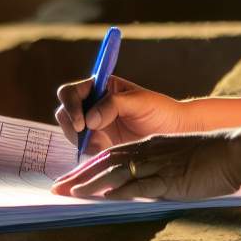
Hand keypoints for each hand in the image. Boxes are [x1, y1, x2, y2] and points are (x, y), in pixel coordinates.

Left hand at [51, 131, 239, 200]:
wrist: (232, 152)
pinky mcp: (170, 178)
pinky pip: (141, 184)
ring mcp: (157, 164)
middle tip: (56, 188)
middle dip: (78, 176)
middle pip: (105, 162)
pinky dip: (121, 191)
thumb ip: (153, 170)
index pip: (108, 156)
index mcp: (146, 146)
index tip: (67, 180)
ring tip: (71, 193)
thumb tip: (136, 188)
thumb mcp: (173, 158)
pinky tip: (105, 198)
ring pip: (116, 172)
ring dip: (91, 183)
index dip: (85, 167)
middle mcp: (146, 152)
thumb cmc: (207, 158)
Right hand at [55, 75, 187, 154]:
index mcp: (100, 88)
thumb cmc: (161, 111)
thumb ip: (113, 104)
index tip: (82, 123)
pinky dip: (88, 151)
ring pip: (70, 132)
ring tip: (102, 145)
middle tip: (87, 138)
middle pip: (64, 112)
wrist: (175, 134)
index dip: (70, 105)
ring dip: (80, 140)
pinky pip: (82, 148)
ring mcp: (94, 126)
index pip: (71, 92)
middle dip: (71, 125)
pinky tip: (105, 152)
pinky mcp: (99, 144)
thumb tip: (90, 119)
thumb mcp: (139, 101)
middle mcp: (93, 105)